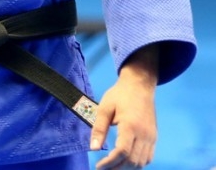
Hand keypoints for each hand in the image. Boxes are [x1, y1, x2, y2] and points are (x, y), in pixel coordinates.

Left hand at [92, 46, 158, 168]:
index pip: (123, 152)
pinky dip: (137, 164)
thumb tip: (93, 148)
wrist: (140, 86)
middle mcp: (144, 135)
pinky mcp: (154, 138)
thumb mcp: (104, 108)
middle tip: (103, 169)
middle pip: (133, 161)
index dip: (110, 163)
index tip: (98, 167)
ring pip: (142, 162)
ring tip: (112, 168)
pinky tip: (126, 163)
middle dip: (117, 169)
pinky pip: (148, 158)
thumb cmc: (119, 95)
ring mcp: (151, 137)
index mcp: (131, 126)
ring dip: (127, 168)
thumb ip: (99, 128)